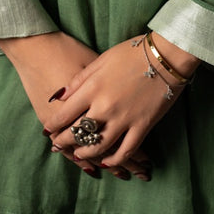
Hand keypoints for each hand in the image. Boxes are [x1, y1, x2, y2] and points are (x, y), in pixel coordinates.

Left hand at [0, 32, 150, 179]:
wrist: (165, 56)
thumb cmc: (131, 52)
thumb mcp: (101, 59)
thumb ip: (79, 80)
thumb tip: (58, 96)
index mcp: (93, 88)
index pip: (65, 114)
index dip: (53, 125)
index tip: (48, 130)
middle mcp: (105, 107)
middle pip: (78, 133)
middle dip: (64, 142)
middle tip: (58, 146)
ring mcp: (124, 119)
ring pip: (99, 147)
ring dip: (85, 153)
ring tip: (78, 154)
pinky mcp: (142, 126)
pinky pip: (126, 151)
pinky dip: (115, 160)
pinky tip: (107, 161)